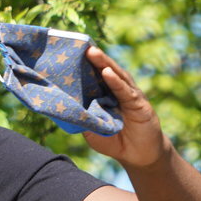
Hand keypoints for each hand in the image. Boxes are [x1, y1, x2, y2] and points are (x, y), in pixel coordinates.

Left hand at [80, 47, 171, 169]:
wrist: (138, 156)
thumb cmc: (114, 141)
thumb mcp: (91, 130)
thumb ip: (81, 118)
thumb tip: (61, 108)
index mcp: (103, 94)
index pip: (91, 75)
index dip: (82, 64)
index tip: (68, 51)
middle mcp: (116, 90)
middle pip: (102, 70)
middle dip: (91, 57)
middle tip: (78, 44)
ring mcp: (128, 94)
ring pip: (115, 75)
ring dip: (103, 63)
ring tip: (92, 52)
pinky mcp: (139, 103)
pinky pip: (125, 90)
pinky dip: (116, 81)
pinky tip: (107, 72)